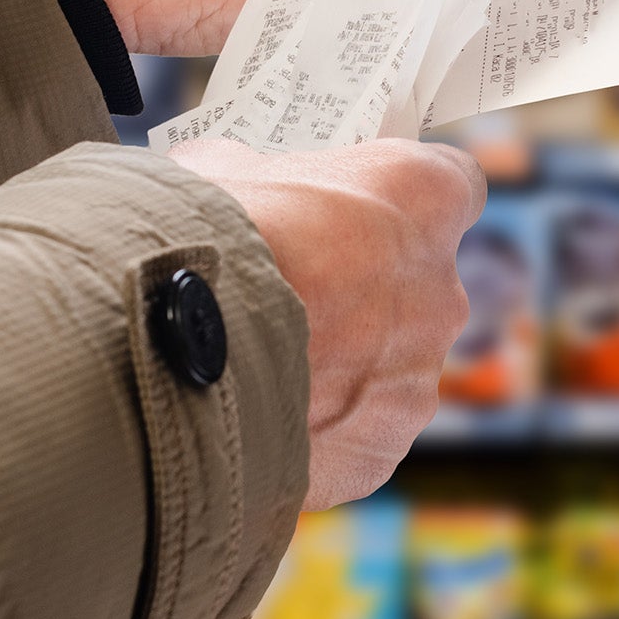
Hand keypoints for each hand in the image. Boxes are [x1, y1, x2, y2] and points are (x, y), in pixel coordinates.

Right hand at [165, 137, 484, 508]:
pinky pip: (355, 434)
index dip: (404, 200)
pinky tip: (258, 416)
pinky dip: (316, 429)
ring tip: (260, 366)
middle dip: (363, 292)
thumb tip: (239, 186)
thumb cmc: (205, 237)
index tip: (366, 210)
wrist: (166, 348)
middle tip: (293, 296)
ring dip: (339, 366)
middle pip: (418, 287)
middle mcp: (441, 289)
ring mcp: (417, 377)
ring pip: (387, 368)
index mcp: (421, 199)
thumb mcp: (224, 170)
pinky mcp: (382, 448)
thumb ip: (262, 177)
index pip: (452, 185)